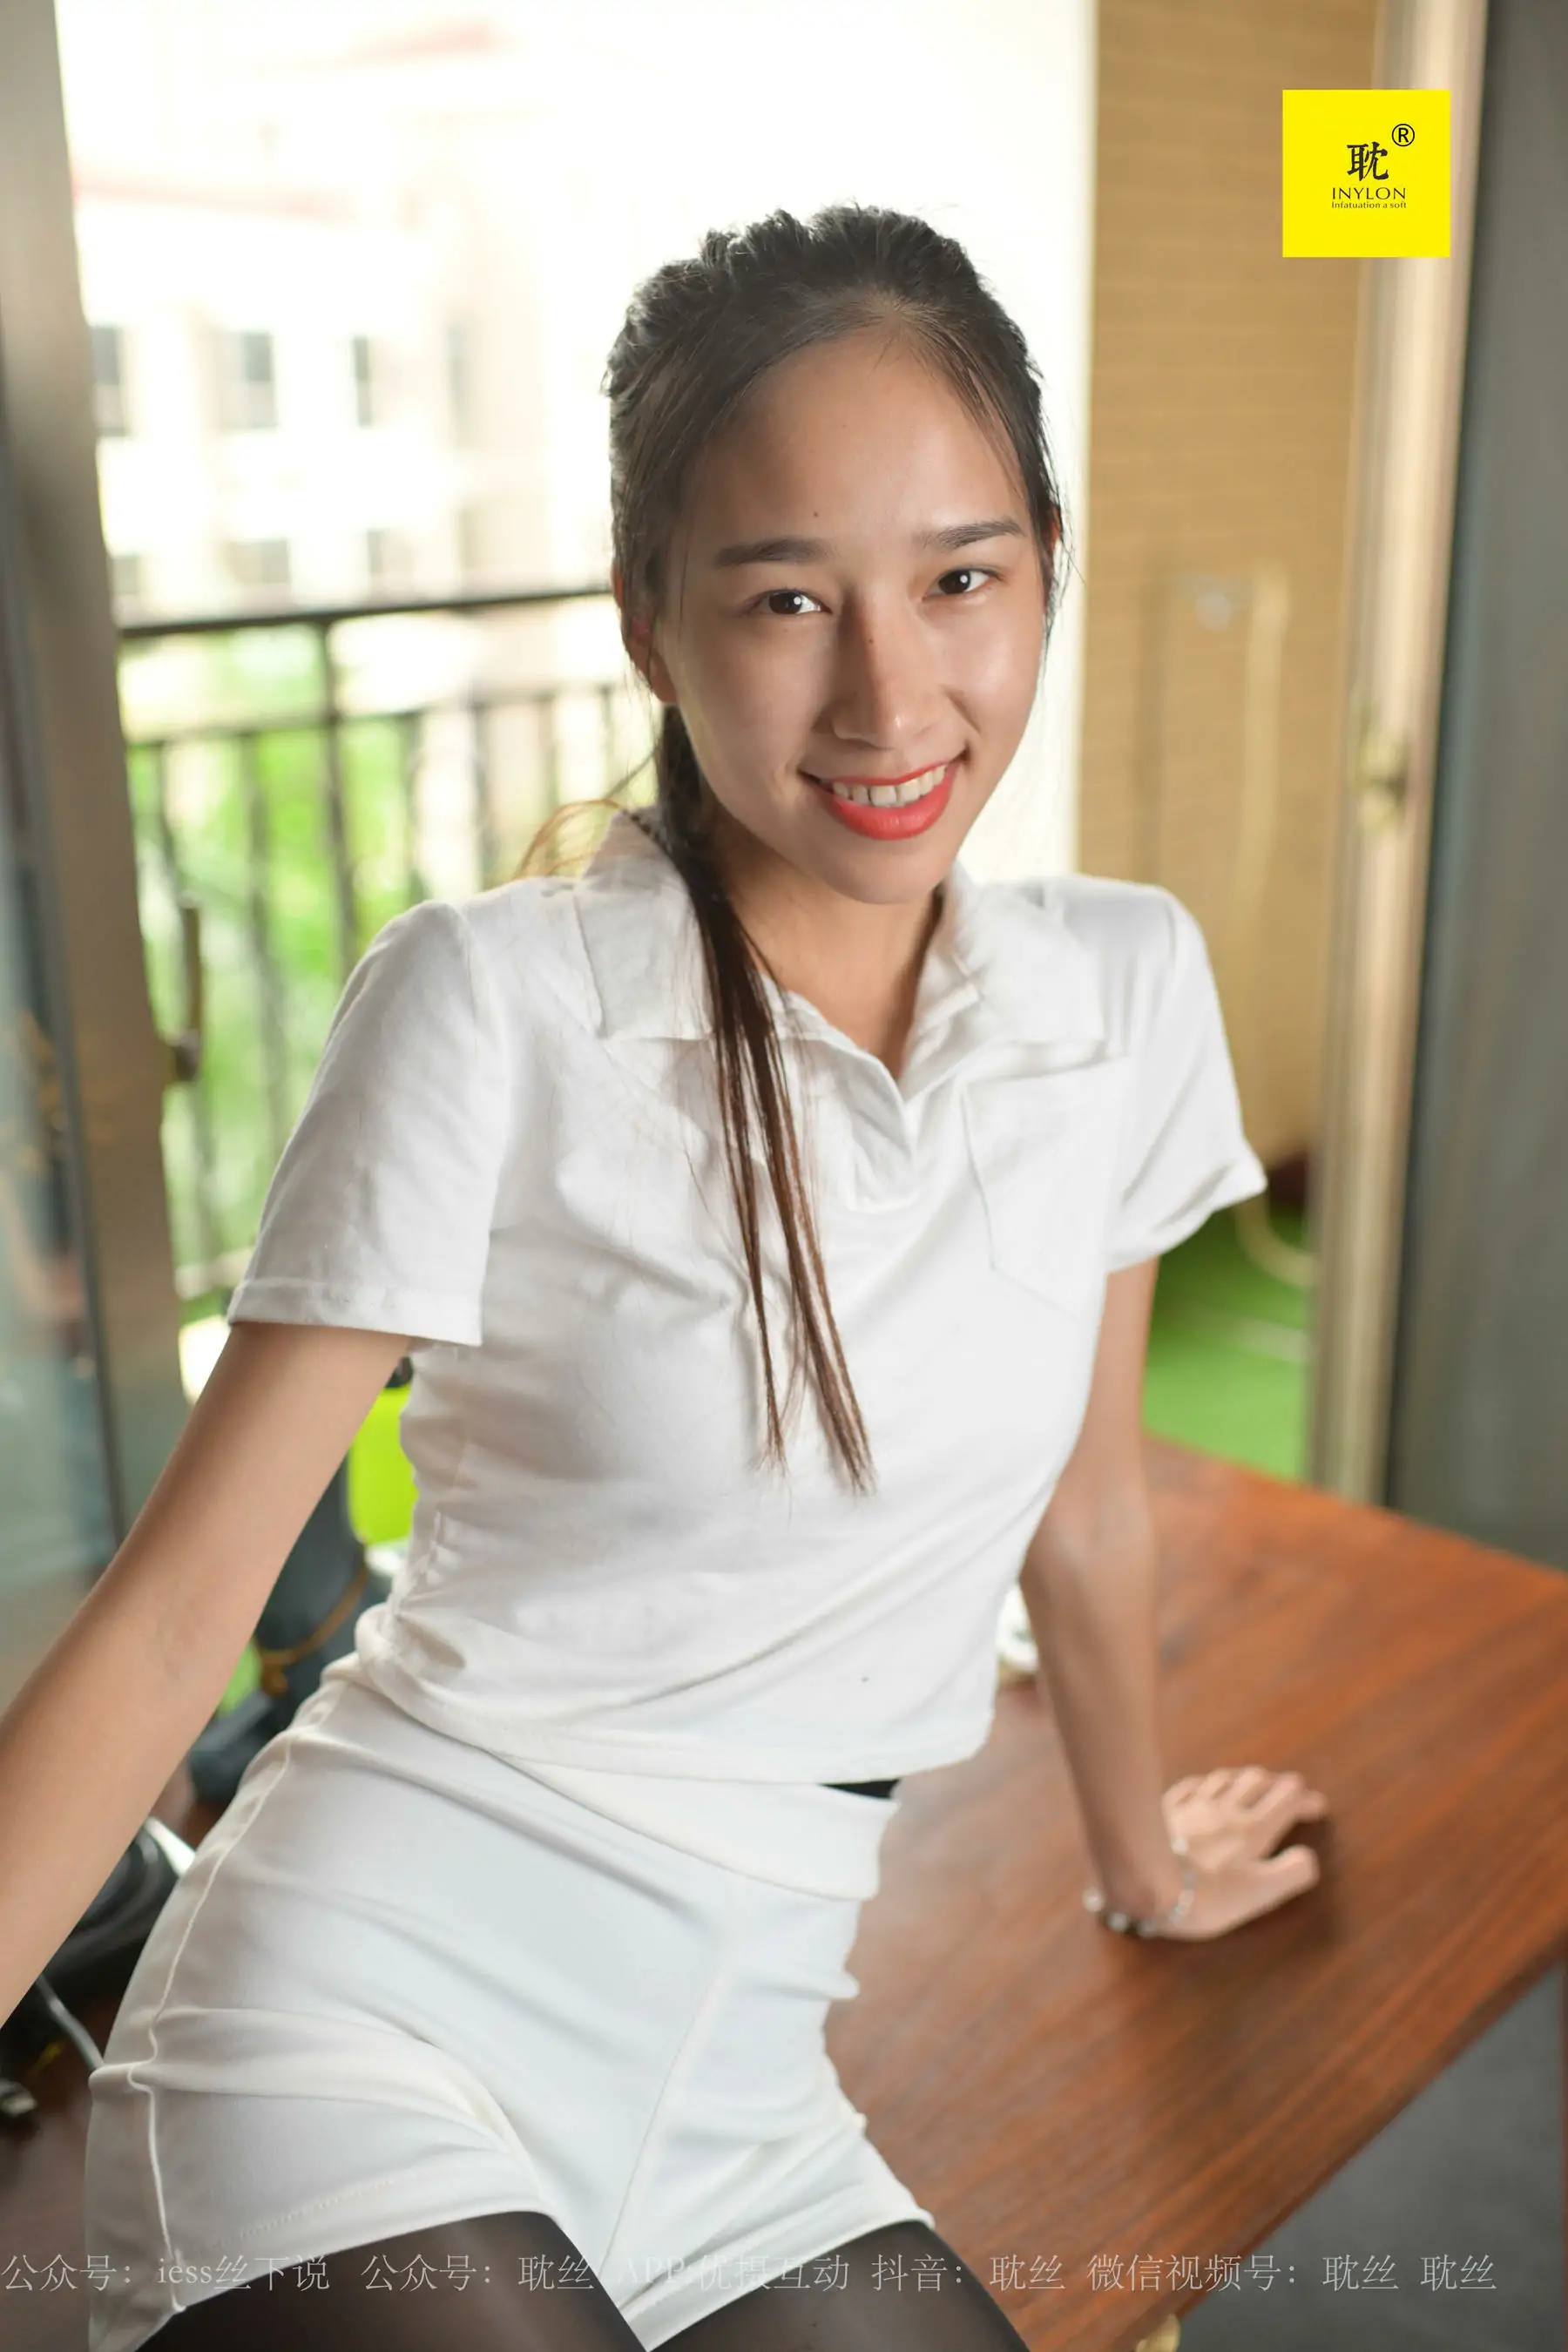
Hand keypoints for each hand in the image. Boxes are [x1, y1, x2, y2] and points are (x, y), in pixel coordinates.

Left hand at [1149, 1765, 1329, 1940]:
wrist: (1145, 1879)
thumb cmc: (1206, 1894)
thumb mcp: (1259, 1893)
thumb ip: (1290, 1874)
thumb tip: (1310, 1859)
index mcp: (1252, 1829)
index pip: (1286, 1802)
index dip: (1304, 1801)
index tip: (1317, 1805)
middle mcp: (1225, 1809)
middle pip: (1256, 1782)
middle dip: (1277, 1784)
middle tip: (1288, 1790)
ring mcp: (1193, 1805)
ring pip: (1225, 1780)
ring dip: (1244, 1778)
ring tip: (1252, 1781)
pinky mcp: (1167, 1809)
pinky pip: (1191, 1787)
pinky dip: (1206, 1784)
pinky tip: (1203, 1786)